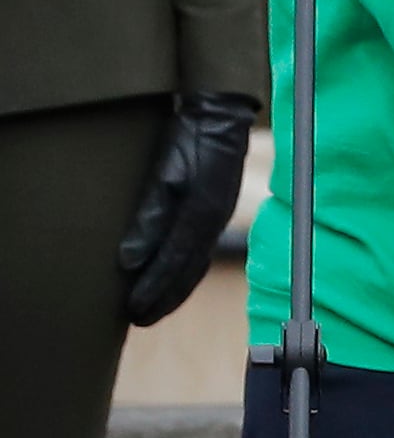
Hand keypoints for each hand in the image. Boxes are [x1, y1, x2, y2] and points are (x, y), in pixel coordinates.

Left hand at [117, 91, 256, 325]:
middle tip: (137, 320)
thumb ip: (148, 217)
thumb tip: (127, 261)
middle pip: (187, 273)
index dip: (151, 289)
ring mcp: (218, 218)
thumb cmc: (189, 139)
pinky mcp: (217, 212)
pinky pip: (201, 252)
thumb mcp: (164, 173)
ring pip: (196, 266)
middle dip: (162, 299)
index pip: (171, 264)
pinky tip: (175, 278)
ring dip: (175, 291)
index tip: (130, 311)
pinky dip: (186, 273)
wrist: (222, 116)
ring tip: (153, 309)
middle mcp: (213, 223)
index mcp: (200, 215)